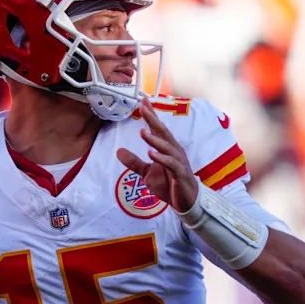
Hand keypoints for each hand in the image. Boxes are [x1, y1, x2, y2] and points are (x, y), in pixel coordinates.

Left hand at [117, 98, 198, 212]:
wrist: (186, 202)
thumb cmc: (169, 184)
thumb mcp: (147, 173)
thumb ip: (134, 162)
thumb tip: (118, 151)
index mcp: (167, 148)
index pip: (158, 129)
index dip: (151, 115)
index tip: (143, 101)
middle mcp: (174, 151)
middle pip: (163, 132)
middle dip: (153, 120)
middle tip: (143, 108)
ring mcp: (178, 162)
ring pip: (167, 147)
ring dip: (155, 140)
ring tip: (142, 132)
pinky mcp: (180, 174)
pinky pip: (171, 164)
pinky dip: (162, 158)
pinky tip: (152, 154)